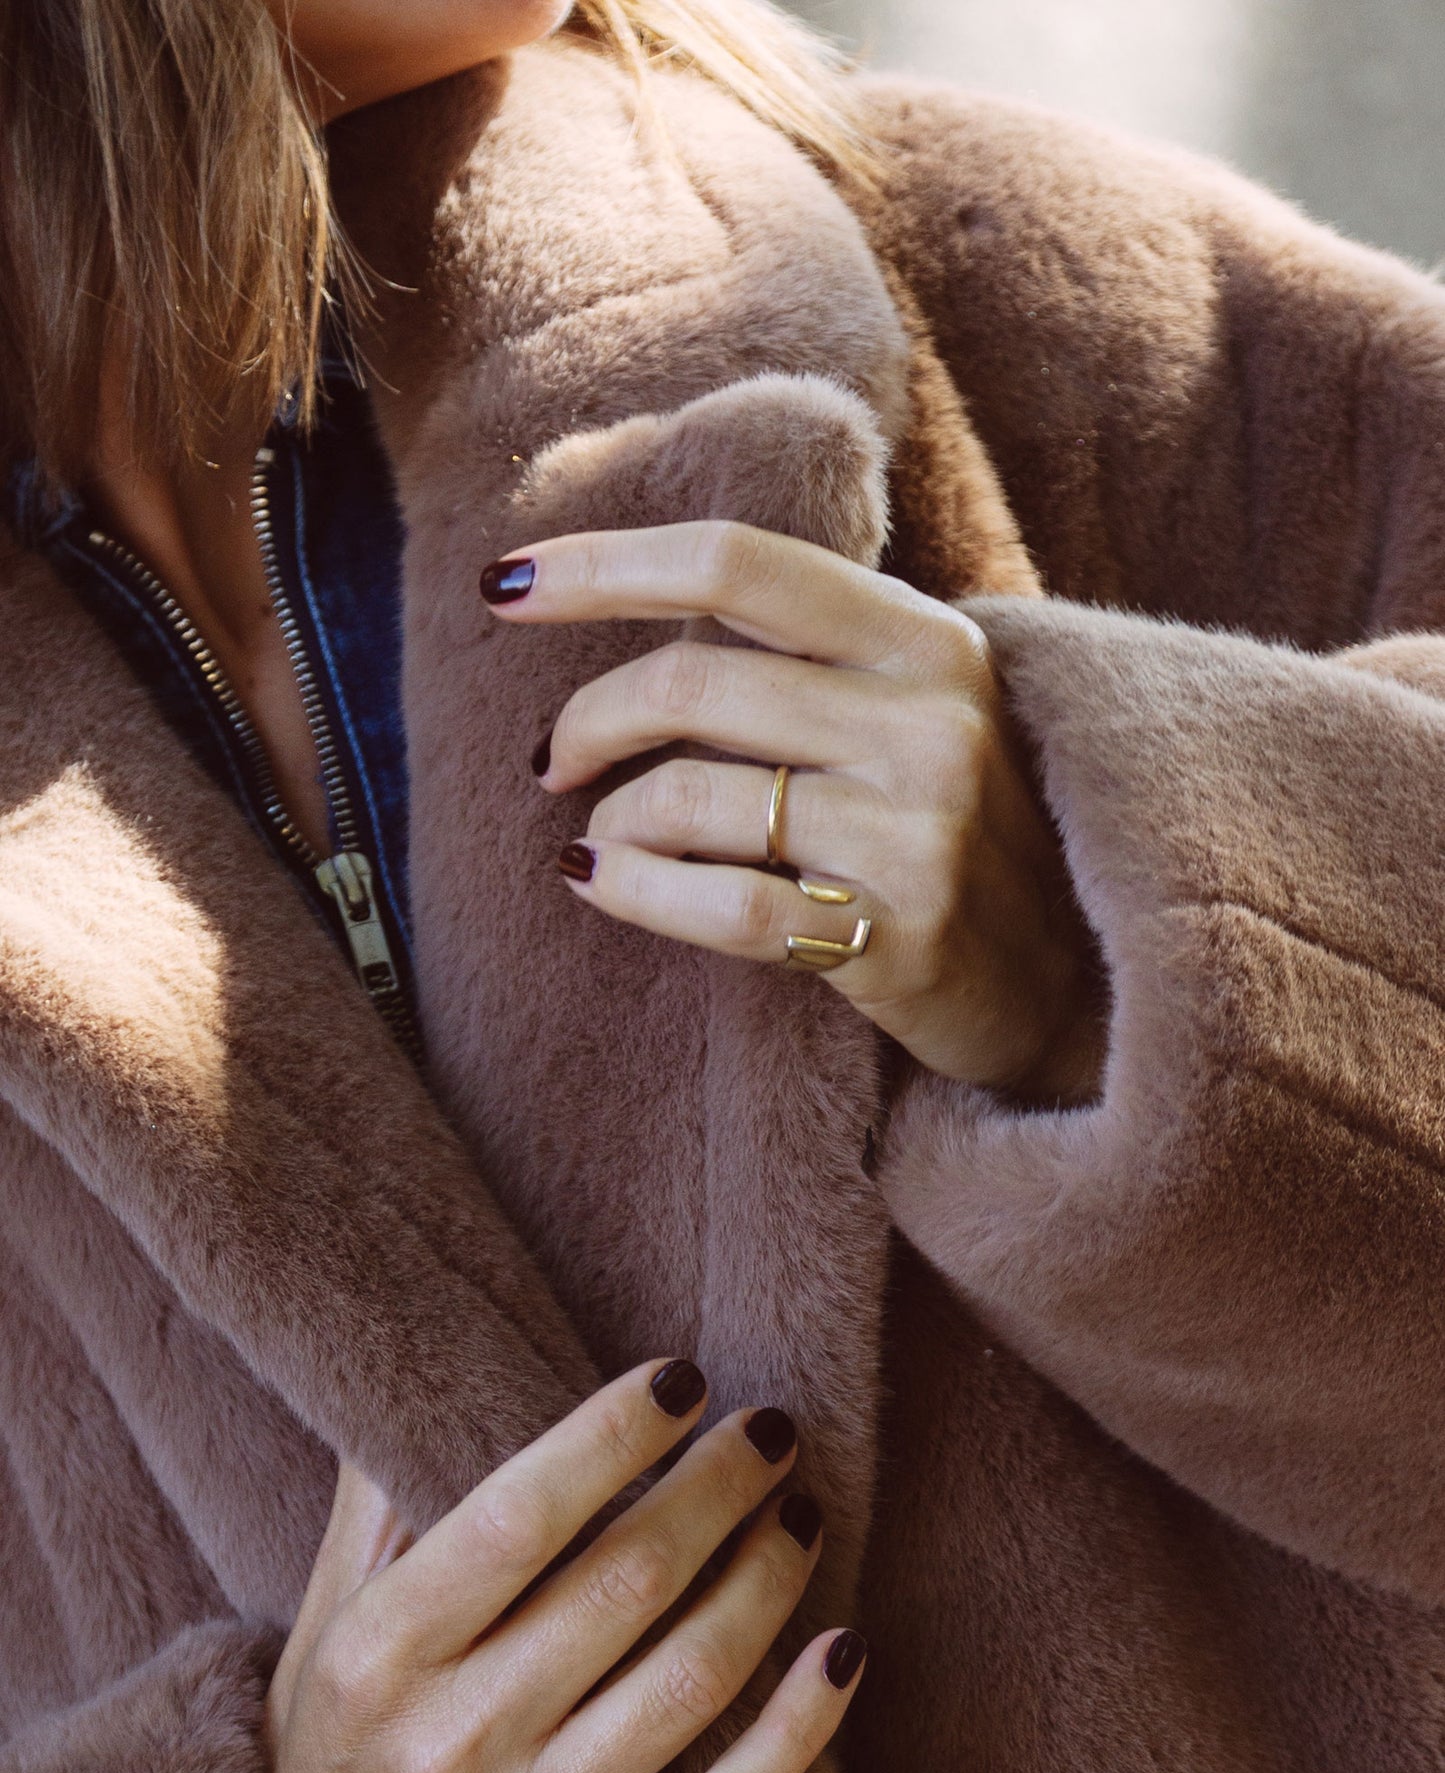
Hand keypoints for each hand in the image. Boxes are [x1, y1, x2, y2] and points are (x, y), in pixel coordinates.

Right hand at [265, 1359, 861, 1772]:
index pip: (518, 1516)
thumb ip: (384, 1498)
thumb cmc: (335, 1743)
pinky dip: (801, 1729)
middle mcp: (454, 1742)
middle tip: (769, 1429)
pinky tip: (843, 1648)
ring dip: (768, 1577)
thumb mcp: (325, 1619)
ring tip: (799, 1509)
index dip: (613, 1434)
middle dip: (718, 1487)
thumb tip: (453, 1362)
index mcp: (383, 1653)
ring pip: (691, 1681)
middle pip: (628, 1584)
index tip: (681, 1379)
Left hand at [481, 523, 1099, 1094]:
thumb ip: (804, 653)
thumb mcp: (911, 707)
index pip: (735, 563)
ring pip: (691, 798)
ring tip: (605, 838)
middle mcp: (931, 720)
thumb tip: (621, 598)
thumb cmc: (950, 833)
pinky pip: (718, 904)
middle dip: (586, 721)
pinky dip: (633, 889)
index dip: (604, 566)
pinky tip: (600, 882)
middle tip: (551, 761)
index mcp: (925, 640)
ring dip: (612, 819)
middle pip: (691, 685)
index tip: (504, 587)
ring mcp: (920, 830)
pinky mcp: (899, 935)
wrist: (1066, 985)